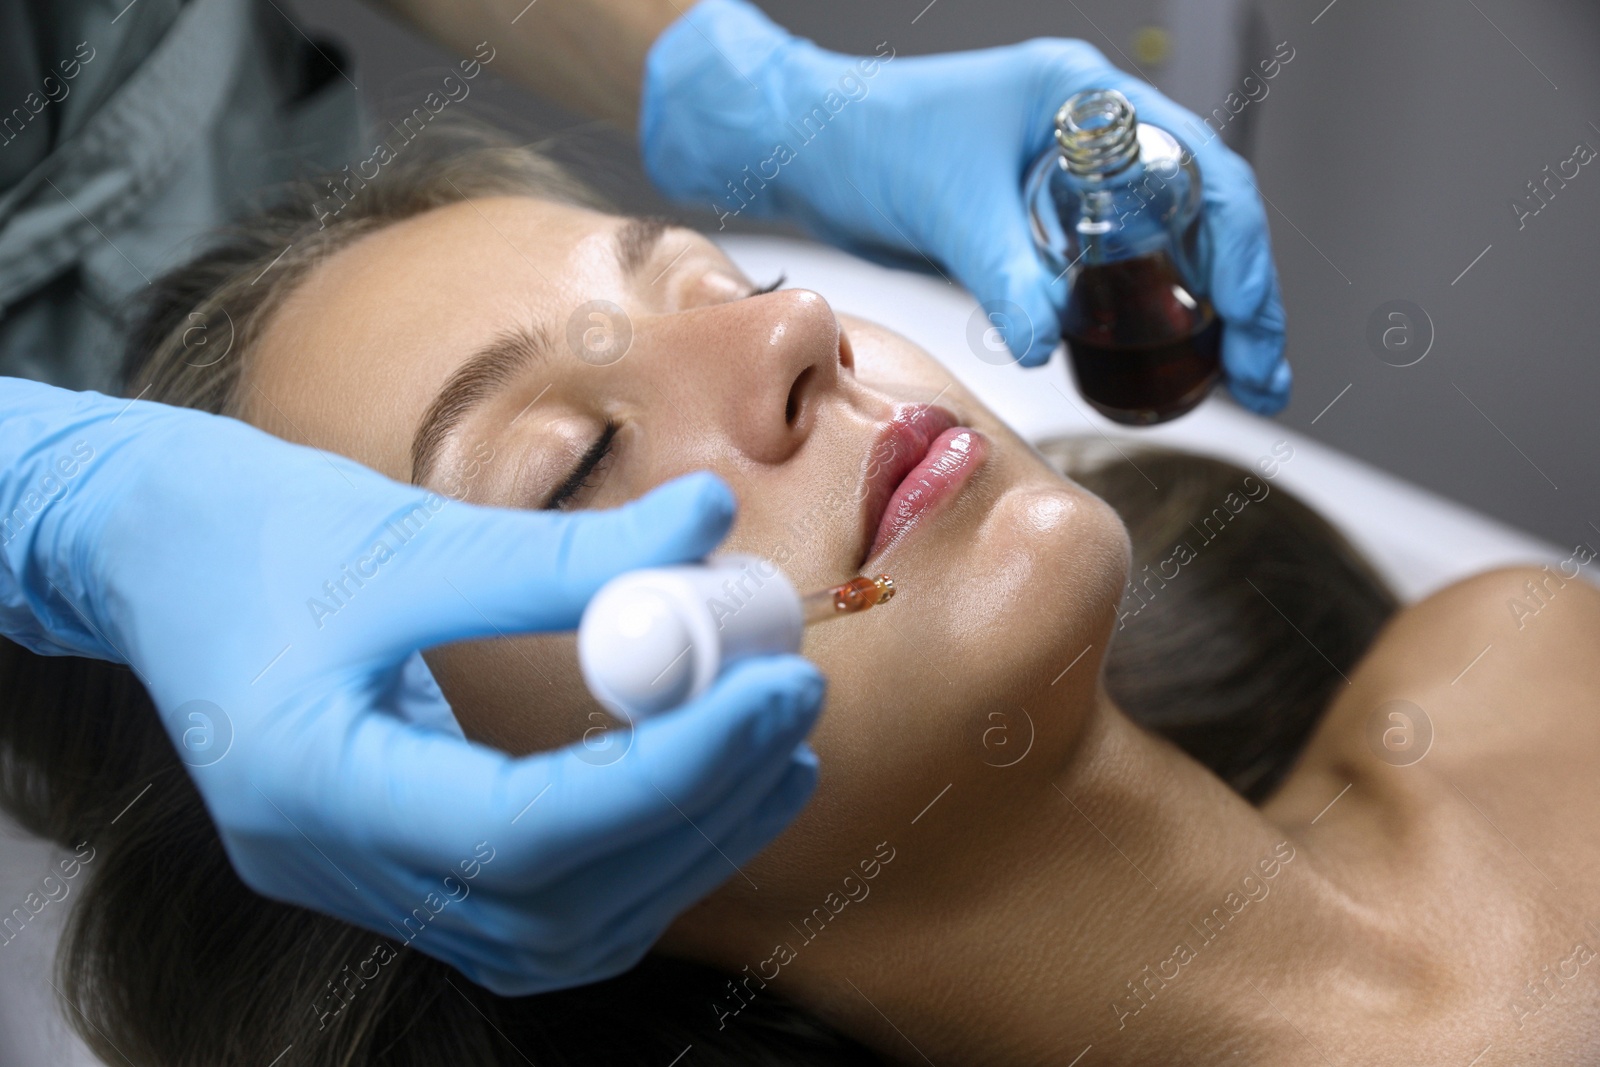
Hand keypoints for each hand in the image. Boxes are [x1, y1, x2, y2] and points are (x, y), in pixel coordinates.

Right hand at [0, 378, 822, 993]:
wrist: (153, 556)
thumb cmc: (256, 530)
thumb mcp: (408, 532)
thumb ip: (566, 553)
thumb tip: (712, 527)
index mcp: (305, 782)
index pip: (523, 831)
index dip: (672, 771)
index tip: (772, 689)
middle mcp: (329, 865)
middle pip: (554, 905)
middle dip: (699, 814)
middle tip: (790, 711)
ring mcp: (359, 883)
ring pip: (555, 932)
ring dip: (683, 849)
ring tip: (772, 748)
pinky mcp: (395, 866)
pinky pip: (536, 909)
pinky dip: (635, 860)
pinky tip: (702, 785)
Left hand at [639, 0, 1288, 413]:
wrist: (809, 152)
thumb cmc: (869, 141)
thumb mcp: (949, 208)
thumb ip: (1007, 274)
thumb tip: (1047, 342)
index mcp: (1084, 101)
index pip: (1200, 171)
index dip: (1239, 251)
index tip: (1251, 320)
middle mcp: (1090, 137)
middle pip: (1200, 217)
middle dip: (1242, 300)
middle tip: (1262, 375)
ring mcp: (1067, 184)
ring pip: (1162, 251)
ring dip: (1199, 318)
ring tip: (1233, 383)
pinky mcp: (1037, 227)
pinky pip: (1110, 274)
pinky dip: (1138, 319)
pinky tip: (1152, 366)